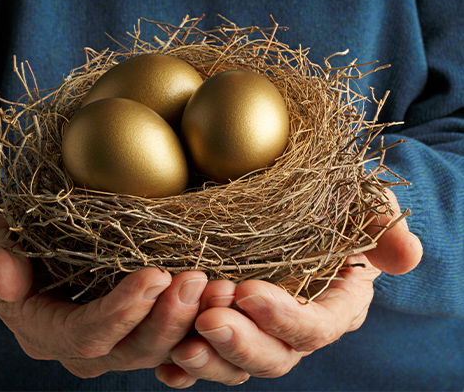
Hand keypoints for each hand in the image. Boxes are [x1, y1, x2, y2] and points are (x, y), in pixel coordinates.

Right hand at [0, 212, 208, 377]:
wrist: (27, 252)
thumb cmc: (9, 243)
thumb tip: (4, 276)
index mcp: (45, 332)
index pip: (85, 335)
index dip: (121, 311)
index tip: (155, 275)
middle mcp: (84, 349)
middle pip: (131, 351)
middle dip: (167, 319)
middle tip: (197, 279)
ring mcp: (115, 344)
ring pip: (160, 351)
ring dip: (192, 323)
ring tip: (218, 287)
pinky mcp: (140, 332)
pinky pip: (175, 344)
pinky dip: (201, 329)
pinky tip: (224, 303)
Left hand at [155, 189, 422, 387]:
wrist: (292, 204)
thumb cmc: (329, 203)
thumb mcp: (359, 205)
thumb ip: (380, 229)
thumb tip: (407, 257)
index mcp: (333, 306)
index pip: (315, 328)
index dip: (284, 318)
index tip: (248, 291)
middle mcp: (294, 328)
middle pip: (274, 357)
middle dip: (241, 343)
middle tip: (207, 318)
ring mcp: (257, 332)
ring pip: (236, 365)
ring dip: (209, 359)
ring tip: (180, 344)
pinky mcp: (225, 328)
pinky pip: (206, 358)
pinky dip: (183, 368)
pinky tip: (164, 365)